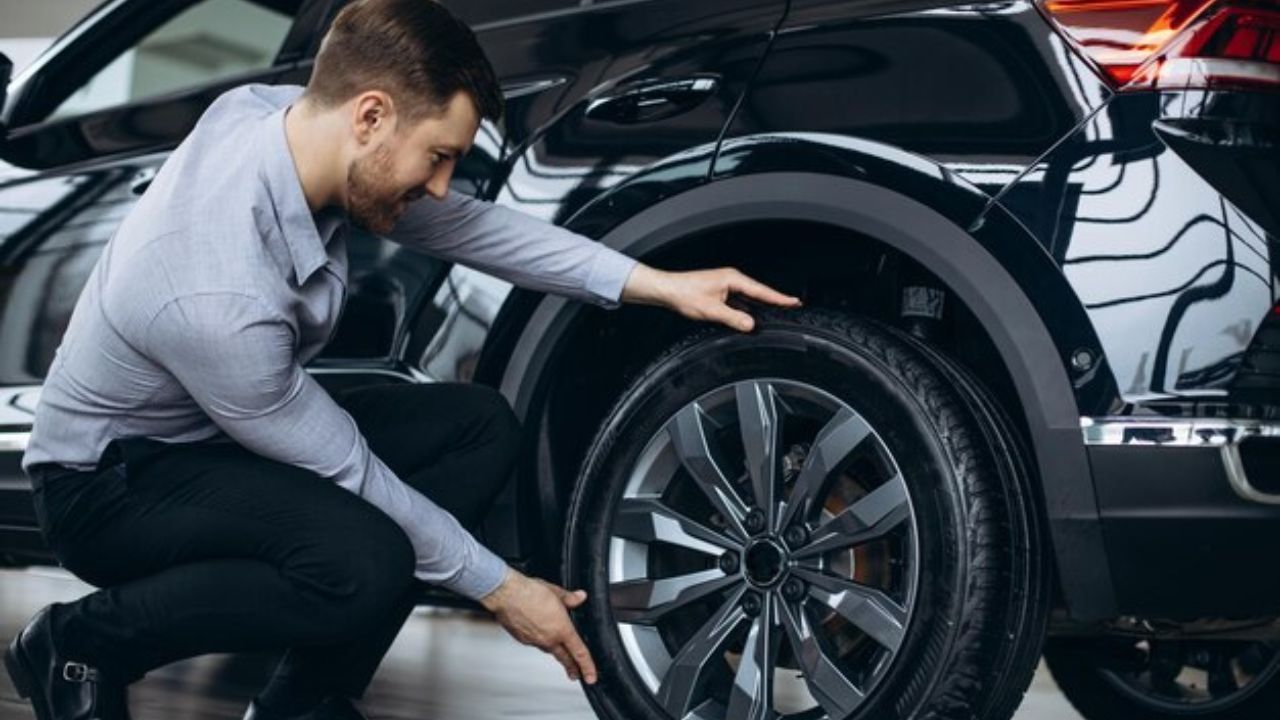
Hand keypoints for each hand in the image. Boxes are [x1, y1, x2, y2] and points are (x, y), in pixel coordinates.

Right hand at [479, 567, 598, 683]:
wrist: (506, 595)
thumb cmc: (529, 592)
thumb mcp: (556, 592)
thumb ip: (570, 598)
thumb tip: (580, 597)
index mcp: (561, 629)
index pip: (579, 653)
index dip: (587, 667)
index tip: (591, 676)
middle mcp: (549, 639)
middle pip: (564, 658)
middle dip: (572, 668)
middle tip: (576, 675)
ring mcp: (535, 641)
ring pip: (548, 649)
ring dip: (555, 651)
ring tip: (559, 650)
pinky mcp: (522, 639)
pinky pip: (535, 643)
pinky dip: (539, 640)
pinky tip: (538, 632)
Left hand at [620, 263, 801, 331]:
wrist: (666, 289)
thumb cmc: (684, 294)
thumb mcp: (711, 310)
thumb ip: (733, 318)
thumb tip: (750, 324)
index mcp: (732, 279)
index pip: (761, 291)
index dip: (779, 298)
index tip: (794, 302)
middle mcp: (731, 279)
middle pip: (758, 293)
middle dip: (774, 301)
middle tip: (792, 307)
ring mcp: (725, 285)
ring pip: (748, 298)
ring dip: (760, 306)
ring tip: (776, 312)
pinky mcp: (719, 292)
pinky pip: (738, 301)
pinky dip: (746, 308)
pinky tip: (750, 316)